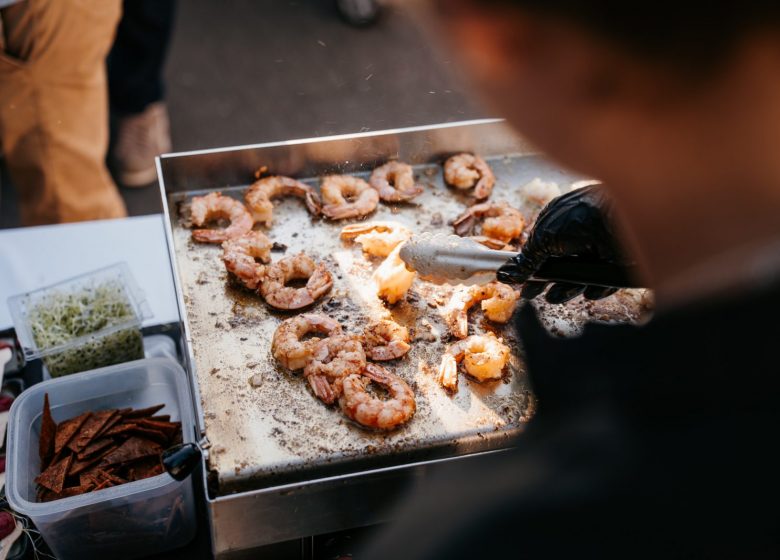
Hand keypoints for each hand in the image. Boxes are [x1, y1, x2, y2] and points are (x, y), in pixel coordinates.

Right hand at [496, 185, 633, 303]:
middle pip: (559, 266)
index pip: (542, 250)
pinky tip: (590, 290)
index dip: (531, 267)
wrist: (619, 216)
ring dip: (566, 289)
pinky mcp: (617, 263)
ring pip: (579, 276)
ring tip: (555, 297)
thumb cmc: (579, 217)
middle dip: (546, 281)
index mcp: (559, 224)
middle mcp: (579, 236)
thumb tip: (505, 274)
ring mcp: (598, 250)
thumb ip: (527, 259)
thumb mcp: (544, 237)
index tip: (522, 283)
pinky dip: (596, 288)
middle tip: (534, 295)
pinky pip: (603, 281)